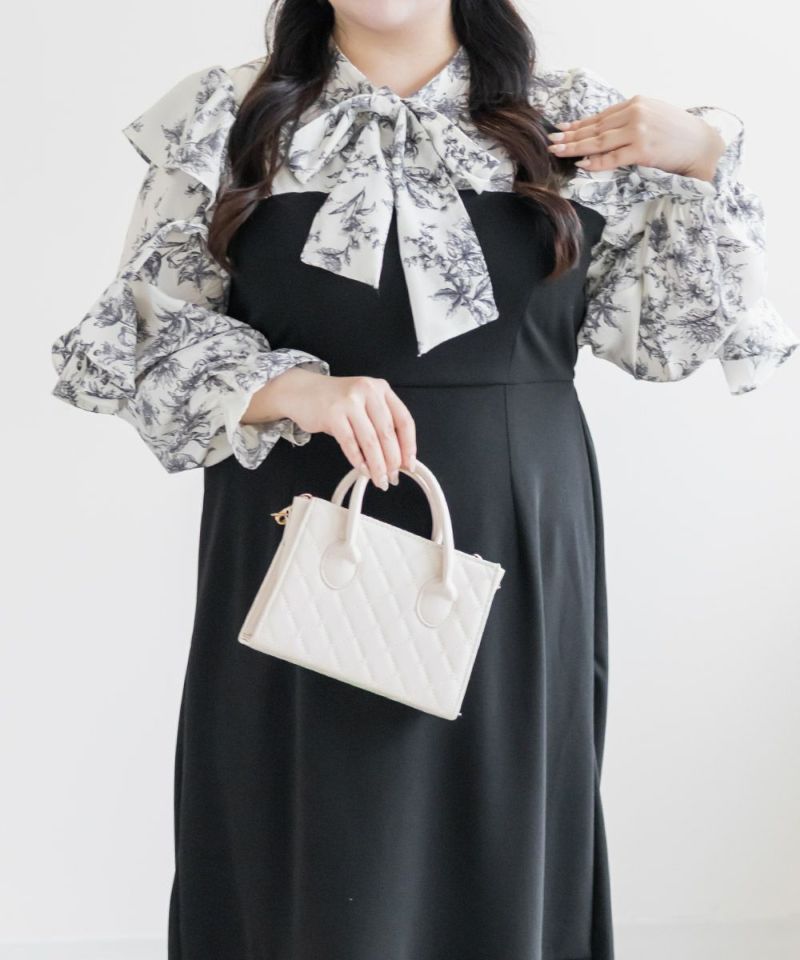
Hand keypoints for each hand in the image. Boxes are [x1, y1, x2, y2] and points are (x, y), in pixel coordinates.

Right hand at [242, 366, 416, 490]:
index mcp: (381, 389)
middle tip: (393, 477)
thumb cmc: (336, 401)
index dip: (408, 446)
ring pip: (370, 441)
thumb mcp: (364, 404)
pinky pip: (350, 443)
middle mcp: (368, 391)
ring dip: (376, 465)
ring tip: (379, 479)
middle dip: (392, 460)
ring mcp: (349, 401)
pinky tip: (362, 470)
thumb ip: (381, 424)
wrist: (302, 391)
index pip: (404, 420)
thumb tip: (397, 457)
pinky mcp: (332, 414)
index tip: (409, 464)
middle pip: (387, 433)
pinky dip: (358, 460)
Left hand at [547, 94, 725, 180]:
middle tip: (550, 141)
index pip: (600, 116)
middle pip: (595, 128)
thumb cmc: (678, 133)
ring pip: (600, 142)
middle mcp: (635, 114)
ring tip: (557, 151)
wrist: (702, 144)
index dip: (578, 125)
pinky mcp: (642, 150)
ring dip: (576, 148)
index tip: (561, 130)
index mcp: (636, 103)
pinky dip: (595, 162)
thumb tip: (603, 130)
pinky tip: (580, 164)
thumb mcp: (653, 116)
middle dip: (571, 136)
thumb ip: (630, 119)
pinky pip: (613, 158)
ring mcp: (638, 131)